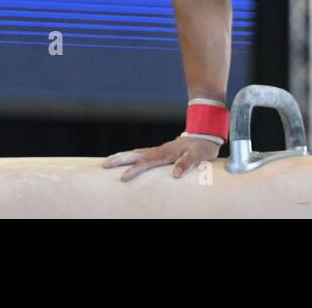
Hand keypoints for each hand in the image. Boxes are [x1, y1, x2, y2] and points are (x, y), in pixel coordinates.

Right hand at [102, 135, 220, 180]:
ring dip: (123, 156)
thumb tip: (175, 174)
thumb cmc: (202, 147)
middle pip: (136, 154)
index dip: (135, 170)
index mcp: (167, 153)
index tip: (122, 177)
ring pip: (137, 152)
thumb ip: (187, 163)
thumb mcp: (198, 156)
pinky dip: (132, 155)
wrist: (206, 134)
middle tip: (104, 164)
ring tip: (108, 161)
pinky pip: (143, 153)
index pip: (147, 162)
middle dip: (120, 159)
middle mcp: (160, 150)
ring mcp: (160, 150)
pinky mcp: (161, 151)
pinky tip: (127, 159)